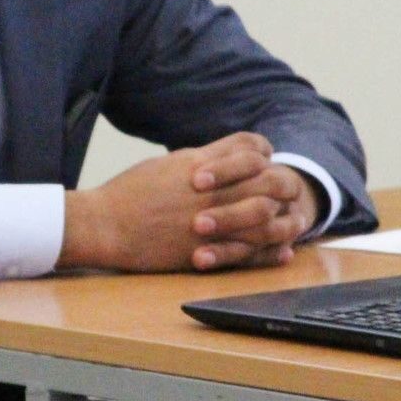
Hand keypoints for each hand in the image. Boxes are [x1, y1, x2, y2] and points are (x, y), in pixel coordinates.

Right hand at [60, 132, 320, 272]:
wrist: (106, 226)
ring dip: (285, 220)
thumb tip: (228, 154)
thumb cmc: (131, 192)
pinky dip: (271, 252)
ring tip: (294, 224)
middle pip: (270, 180)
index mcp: (204, 163)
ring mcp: (212, 221)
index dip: (265, 155)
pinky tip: (282, 252)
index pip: (254, 148)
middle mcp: (213, 190)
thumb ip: (203, 159)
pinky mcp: (206, 249)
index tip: (265, 164)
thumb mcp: (170, 163)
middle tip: (289, 193)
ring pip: (267, 216)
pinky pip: (251, 251)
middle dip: (285, 184)